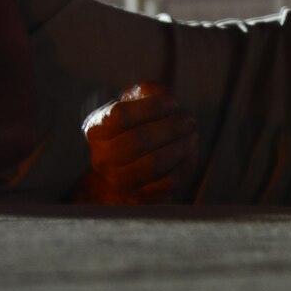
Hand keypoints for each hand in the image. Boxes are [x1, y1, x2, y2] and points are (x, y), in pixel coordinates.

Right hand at [75, 81, 199, 203]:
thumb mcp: (133, 106)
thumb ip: (146, 92)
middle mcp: (103, 158)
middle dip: (170, 127)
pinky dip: (184, 166)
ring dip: (180, 147)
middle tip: (189, 119)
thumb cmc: (132, 130)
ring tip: (192, 135)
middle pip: (138, 141)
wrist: (121, 174)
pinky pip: (167, 182)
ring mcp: (120, 181)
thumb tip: (159, 93)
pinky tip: (190, 153)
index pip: (121, 116)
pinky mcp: (140, 197)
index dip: (151, 107)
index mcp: (97, 131)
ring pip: (154, 164)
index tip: (172, 102)